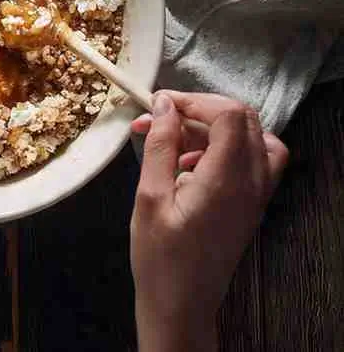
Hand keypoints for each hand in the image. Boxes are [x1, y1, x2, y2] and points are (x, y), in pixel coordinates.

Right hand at [130, 91, 288, 351]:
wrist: (181, 306)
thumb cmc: (159, 257)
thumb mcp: (149, 197)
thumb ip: (160, 146)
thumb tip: (164, 105)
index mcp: (226, 181)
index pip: (229, 115)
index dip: (194, 100)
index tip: (159, 106)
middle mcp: (251, 184)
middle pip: (244, 120)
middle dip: (200, 109)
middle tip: (160, 119)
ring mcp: (256, 195)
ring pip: (253, 137)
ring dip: (213, 127)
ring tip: (173, 141)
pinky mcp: (251, 204)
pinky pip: (253, 160)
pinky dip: (225, 148)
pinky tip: (190, 163)